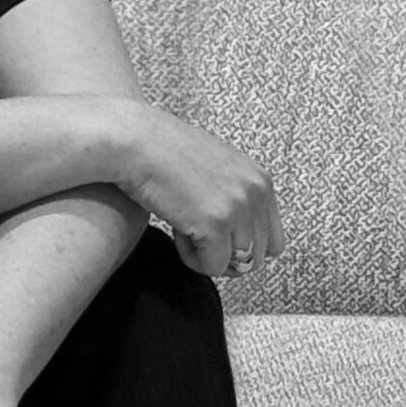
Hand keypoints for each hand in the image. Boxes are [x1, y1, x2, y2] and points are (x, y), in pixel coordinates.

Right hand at [110, 99, 283, 279]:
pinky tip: (175, 233)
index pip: (272, 239)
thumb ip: (232, 194)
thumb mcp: (213, 168)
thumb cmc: (160, 150)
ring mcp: (237, 209)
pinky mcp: (214, 224)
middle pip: (258, 255)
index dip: (242, 247)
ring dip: (208, 255)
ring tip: (183, 231)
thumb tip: (231, 232)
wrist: (133, 140)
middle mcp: (256, 194)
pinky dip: (192, 259)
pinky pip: (212, 266)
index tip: (216, 240)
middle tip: (196, 236)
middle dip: (225, 253)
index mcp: (260, 180)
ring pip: (237, 264)